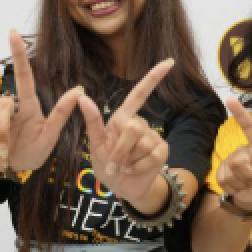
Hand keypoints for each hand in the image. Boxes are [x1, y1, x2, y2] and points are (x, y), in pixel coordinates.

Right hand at [0, 30, 81, 171]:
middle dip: (2, 133)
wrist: (14, 169)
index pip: (24, 75)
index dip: (18, 53)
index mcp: (28, 104)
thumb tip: (80, 90)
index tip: (14, 32)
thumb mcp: (51, 136)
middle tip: (8, 153)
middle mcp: (8, 106)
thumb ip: (62, 114)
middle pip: (1, 106)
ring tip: (4, 154)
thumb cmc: (35, 151)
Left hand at [77, 59, 172, 204]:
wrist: (123, 188)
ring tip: (124, 167)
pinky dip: (138, 167)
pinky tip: (134, 170)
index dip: (154, 77)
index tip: (169, 62)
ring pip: (142, 143)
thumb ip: (92, 121)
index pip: (139, 93)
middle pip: (132, 127)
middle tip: (113, 164)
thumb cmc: (107, 164)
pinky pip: (151, 156)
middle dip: (120, 149)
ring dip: (128, 161)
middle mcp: (140, 123)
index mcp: (123, 118)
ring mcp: (153, 136)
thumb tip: (81, 97)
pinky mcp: (162, 151)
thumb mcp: (95, 145)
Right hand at [217, 98, 251, 212]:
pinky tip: (241, 189)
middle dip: (249, 178)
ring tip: (250, 186)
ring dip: (244, 185)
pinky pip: (226, 182)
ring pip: (233, 174)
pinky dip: (236, 190)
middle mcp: (244, 151)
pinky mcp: (221, 174)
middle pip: (241, 162)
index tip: (230, 99)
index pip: (250, 128)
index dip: (240, 113)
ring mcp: (230, 162)